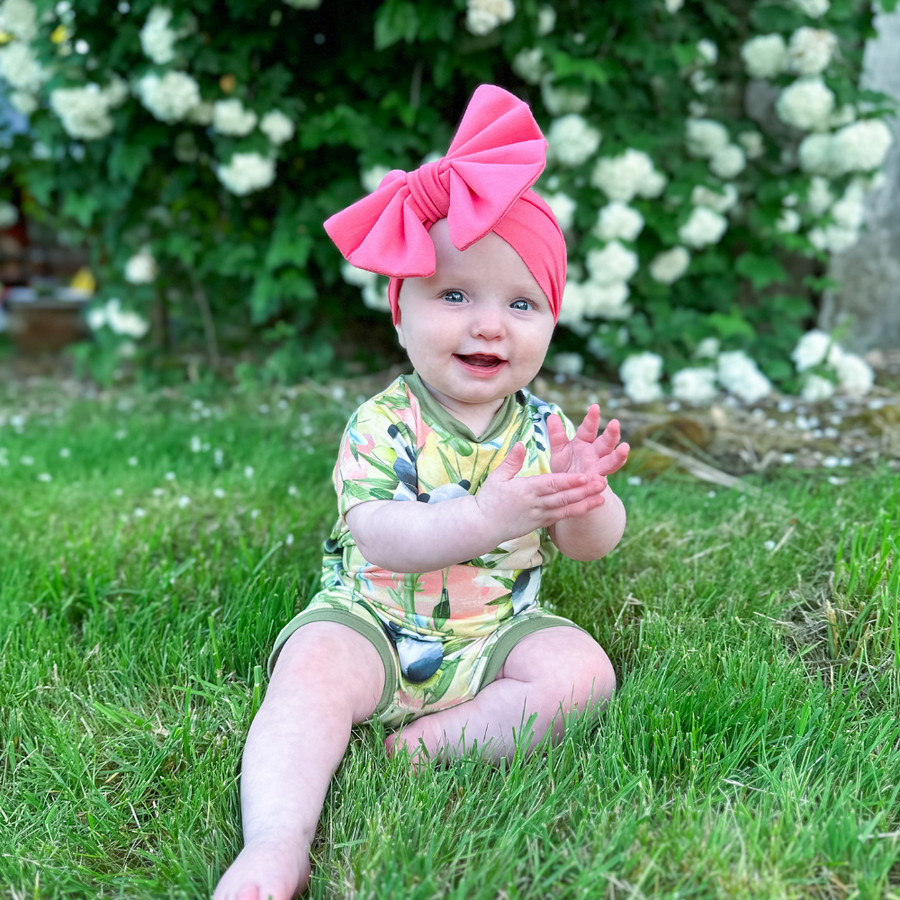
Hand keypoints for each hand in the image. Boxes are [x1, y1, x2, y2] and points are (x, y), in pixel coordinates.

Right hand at [474, 442, 607, 538]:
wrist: (483, 526)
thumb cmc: (489, 499)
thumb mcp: (497, 477)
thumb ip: (511, 461)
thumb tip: (519, 443)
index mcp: (526, 490)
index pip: (551, 484)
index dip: (569, 481)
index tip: (585, 476)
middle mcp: (536, 504)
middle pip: (564, 497)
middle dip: (584, 491)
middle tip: (602, 483)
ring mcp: (539, 516)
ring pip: (566, 510)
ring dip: (585, 503)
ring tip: (602, 498)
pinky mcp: (540, 524)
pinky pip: (561, 518)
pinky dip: (575, 513)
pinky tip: (588, 507)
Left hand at [548, 405, 629, 480]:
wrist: (567, 490)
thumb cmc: (565, 467)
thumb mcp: (558, 450)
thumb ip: (556, 435)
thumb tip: (552, 415)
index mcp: (584, 442)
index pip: (589, 428)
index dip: (592, 418)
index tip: (595, 406)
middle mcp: (595, 454)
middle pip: (606, 442)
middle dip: (611, 433)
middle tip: (615, 423)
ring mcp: (598, 468)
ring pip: (611, 461)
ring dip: (619, 455)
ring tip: (625, 448)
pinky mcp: (595, 484)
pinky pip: (600, 482)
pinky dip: (602, 481)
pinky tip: (603, 480)